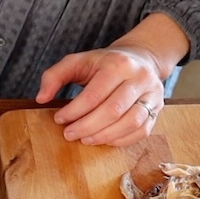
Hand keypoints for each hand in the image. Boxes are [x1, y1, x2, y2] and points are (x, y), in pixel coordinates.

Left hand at [36, 46, 165, 146]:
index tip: (59, 119)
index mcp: (118, 64)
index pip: (94, 94)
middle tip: (69, 134)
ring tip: (85, 139)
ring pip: (130, 122)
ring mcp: (152, 94)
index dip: (75, 111)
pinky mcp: (158, 109)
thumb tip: (41, 98)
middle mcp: (139, 78)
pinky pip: (142, 131)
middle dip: (87, 126)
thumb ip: (54, 76)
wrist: (140, 58)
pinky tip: (103, 140)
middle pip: (113, 110)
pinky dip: (121, 140)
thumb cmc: (103, 63)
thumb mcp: (76, 61)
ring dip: (104, 136)